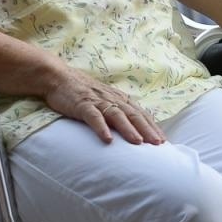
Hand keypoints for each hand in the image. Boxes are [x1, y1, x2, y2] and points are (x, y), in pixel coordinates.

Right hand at [43, 66, 165, 145]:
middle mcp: (112, 99)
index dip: (152, 127)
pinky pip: (94, 117)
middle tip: (158, 144)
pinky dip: (101, 127)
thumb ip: (116, 111)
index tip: (163, 141)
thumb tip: (131, 128)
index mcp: (119, 99)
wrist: (58, 78)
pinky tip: (107, 139)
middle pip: (133, 115)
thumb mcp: (103, 100)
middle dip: (147, 130)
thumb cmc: (82, 91)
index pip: (140, 113)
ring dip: (128, 129)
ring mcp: (97, 101)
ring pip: (117, 115)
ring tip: (138, 142)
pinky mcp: (82, 104)